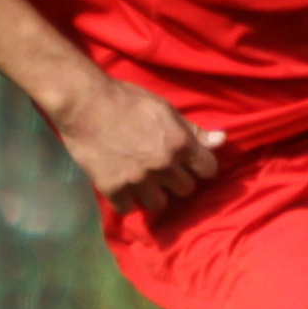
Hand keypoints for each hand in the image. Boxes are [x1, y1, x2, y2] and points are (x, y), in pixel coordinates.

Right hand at [51, 75, 225, 217]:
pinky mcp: (113, 189)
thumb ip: (193, 129)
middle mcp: (163, 166)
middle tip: (162, 168)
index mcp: (179, 144)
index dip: (200, 166)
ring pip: (159, 204)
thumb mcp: (164, 108)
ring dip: (153, 194)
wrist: (84, 103)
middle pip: (185, 189)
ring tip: (143, 181)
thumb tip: (222, 140)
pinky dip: (127, 200)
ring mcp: (138, 180)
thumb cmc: (126, 99)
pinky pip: (128, 209)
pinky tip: (123, 187)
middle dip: (176, 179)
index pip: (208, 170)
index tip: (190, 163)